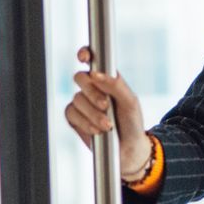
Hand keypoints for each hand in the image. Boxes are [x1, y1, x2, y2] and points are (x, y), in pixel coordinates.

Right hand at [65, 46, 149, 173]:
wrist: (129, 150)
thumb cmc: (132, 122)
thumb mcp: (130, 102)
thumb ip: (115, 85)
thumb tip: (96, 73)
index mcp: (107, 79)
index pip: (92, 60)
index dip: (85, 54)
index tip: (84, 58)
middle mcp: (92, 88)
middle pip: (80, 78)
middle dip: (92, 93)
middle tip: (106, 106)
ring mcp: (82, 103)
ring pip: (76, 98)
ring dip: (92, 114)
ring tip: (107, 126)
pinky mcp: (75, 118)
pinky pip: (71, 113)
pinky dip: (84, 122)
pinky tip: (96, 131)